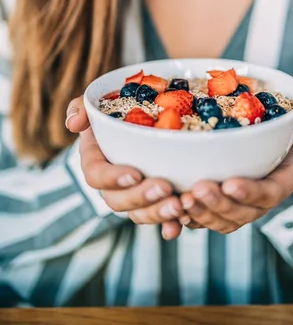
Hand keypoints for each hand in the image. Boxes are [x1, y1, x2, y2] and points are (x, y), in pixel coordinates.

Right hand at [65, 97, 183, 239]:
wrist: (149, 112)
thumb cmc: (119, 106)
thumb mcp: (99, 101)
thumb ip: (82, 107)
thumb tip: (74, 123)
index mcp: (96, 161)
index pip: (97, 176)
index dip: (114, 178)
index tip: (135, 173)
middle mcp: (112, 183)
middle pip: (119, 201)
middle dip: (142, 198)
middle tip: (166, 187)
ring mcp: (134, 195)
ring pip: (140, 213)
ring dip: (158, 213)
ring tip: (180, 204)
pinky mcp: (155, 201)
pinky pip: (160, 219)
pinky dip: (171, 224)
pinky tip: (184, 222)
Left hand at [179, 94, 292, 233]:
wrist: (262, 135)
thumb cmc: (281, 122)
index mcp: (284, 177)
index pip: (270, 191)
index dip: (251, 192)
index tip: (230, 184)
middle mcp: (262, 198)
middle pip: (243, 213)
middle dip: (219, 206)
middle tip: (196, 190)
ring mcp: (240, 206)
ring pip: (221, 220)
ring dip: (201, 215)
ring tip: (180, 201)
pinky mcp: (219, 207)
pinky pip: (205, 220)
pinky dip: (188, 220)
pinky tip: (171, 213)